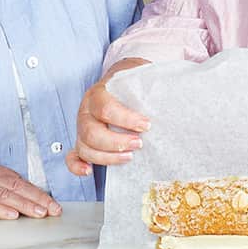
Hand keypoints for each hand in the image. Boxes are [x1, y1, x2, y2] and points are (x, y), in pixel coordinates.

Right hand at [0, 154, 60, 218]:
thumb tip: (4, 196)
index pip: (16, 179)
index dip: (35, 190)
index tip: (51, 201)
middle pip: (15, 186)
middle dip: (38, 198)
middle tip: (55, 210)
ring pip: (4, 195)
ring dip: (26, 205)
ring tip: (42, 214)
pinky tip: (12, 215)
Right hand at [65, 58, 151, 175]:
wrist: (118, 81)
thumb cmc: (131, 83)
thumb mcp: (140, 77)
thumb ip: (151, 85)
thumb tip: (174, 96)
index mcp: (98, 93)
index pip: (105, 108)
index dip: (126, 119)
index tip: (146, 125)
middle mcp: (85, 111)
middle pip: (91, 132)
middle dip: (117, 142)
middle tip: (139, 143)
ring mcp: (81, 128)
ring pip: (85, 147)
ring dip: (107, 157)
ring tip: (129, 157)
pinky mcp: (82, 142)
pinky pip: (73, 156)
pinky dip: (77, 165)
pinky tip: (88, 171)